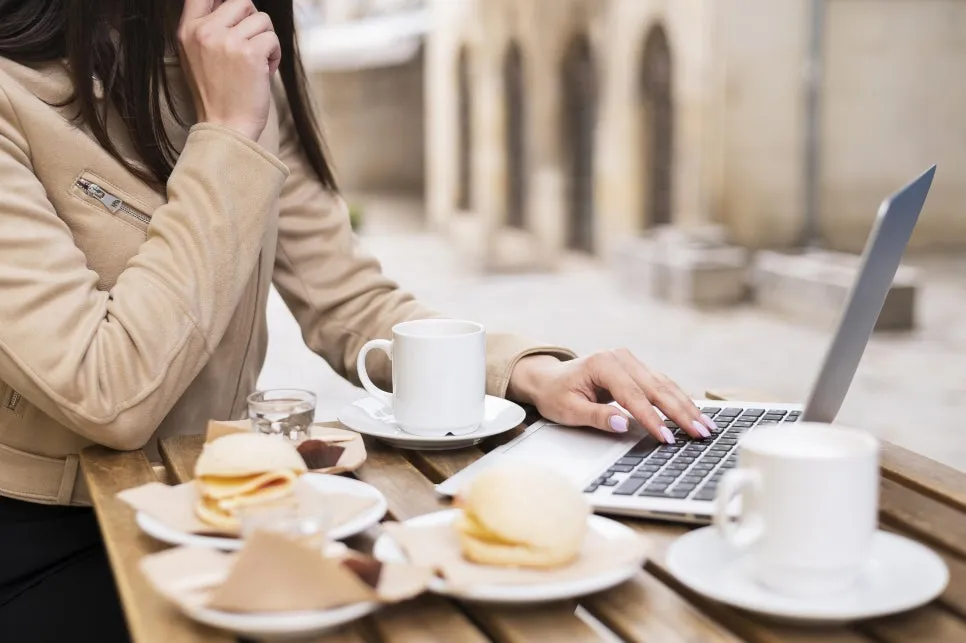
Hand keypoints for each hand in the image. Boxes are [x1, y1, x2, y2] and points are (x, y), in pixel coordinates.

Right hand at [178, 0, 281, 140]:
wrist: (225, 128)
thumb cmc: (216, 96)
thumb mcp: (197, 57)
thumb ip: (209, 28)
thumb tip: (230, 3)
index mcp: (188, 30)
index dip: (226, 0)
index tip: (238, 15)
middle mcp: (205, 31)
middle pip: (241, 1)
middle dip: (253, 21)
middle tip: (253, 45)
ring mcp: (228, 41)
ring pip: (261, 19)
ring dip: (266, 40)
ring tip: (258, 63)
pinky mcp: (250, 53)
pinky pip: (272, 38)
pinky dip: (275, 55)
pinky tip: (265, 72)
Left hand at [507, 351, 715, 443]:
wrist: (548, 378)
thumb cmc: (555, 394)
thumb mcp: (569, 409)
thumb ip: (597, 416)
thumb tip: (624, 425)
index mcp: (603, 364)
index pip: (633, 395)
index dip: (651, 418)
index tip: (666, 437)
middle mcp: (620, 358)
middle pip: (656, 387)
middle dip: (680, 412)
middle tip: (700, 433)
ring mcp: (630, 361)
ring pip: (664, 384)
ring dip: (686, 406)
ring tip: (705, 426)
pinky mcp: (636, 368)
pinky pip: (661, 384)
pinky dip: (679, 399)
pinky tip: (694, 412)